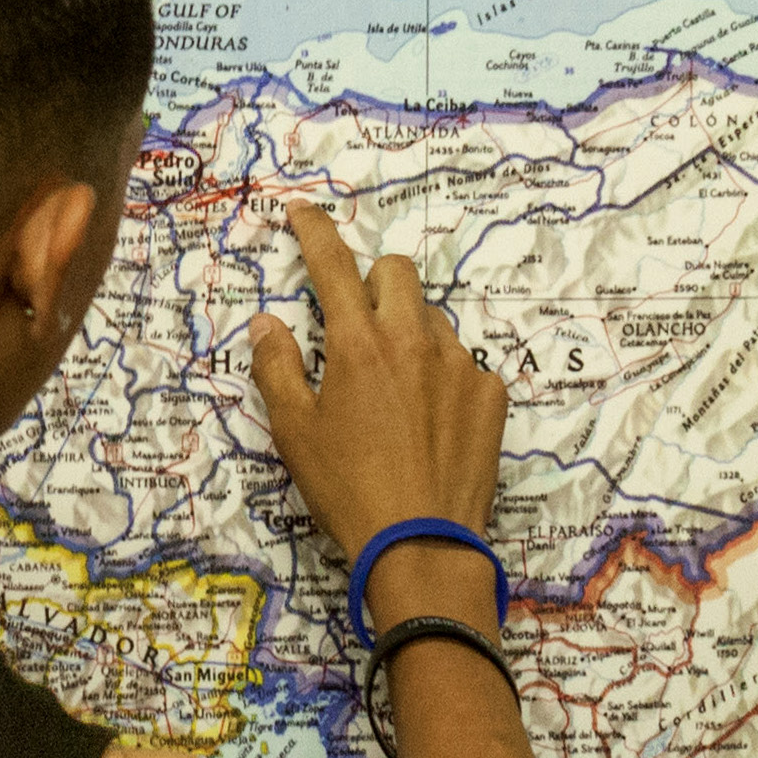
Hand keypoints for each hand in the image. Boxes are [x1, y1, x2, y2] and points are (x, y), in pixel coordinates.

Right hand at [248, 203, 505, 597]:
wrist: (422, 544)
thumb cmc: (348, 491)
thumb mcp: (295, 432)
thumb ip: (276, 368)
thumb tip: (267, 324)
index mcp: (357, 344)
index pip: (331, 264)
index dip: (313, 230)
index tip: (302, 213)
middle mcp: (413, 340)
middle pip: (397, 272)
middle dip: (373, 281)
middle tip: (357, 322)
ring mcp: (459, 365)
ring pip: (433, 319)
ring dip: (409, 333)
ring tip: (395, 389)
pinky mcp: (490, 395)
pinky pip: (465, 364)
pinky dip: (444, 377)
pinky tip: (431, 420)